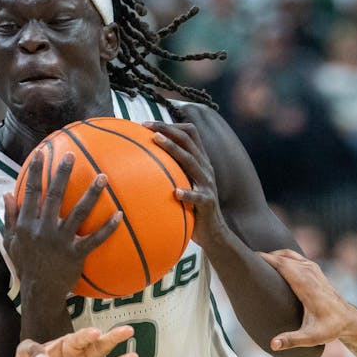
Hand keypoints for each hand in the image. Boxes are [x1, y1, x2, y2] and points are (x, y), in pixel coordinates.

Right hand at [3, 149, 119, 298]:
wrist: (39, 292)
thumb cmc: (26, 265)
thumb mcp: (10, 241)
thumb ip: (9, 217)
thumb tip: (6, 194)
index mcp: (27, 224)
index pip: (31, 192)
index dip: (35, 172)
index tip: (42, 153)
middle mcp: (43, 228)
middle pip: (54, 195)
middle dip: (62, 173)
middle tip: (72, 156)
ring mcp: (61, 241)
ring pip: (79, 212)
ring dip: (92, 193)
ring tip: (103, 177)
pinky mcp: (76, 254)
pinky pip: (95, 238)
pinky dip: (108, 227)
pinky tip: (119, 215)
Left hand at [143, 121, 227, 247]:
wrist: (213, 232)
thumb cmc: (192, 207)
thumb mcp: (184, 183)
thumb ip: (172, 170)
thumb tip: (143, 161)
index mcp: (200, 161)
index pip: (189, 133)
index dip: (170, 125)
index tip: (147, 124)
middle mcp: (205, 168)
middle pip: (188, 141)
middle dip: (168, 130)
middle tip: (146, 126)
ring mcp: (207, 184)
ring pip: (191, 161)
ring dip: (174, 149)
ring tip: (157, 141)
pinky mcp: (207, 202)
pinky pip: (197, 196)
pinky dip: (187, 193)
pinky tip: (176, 192)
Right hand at [258, 249, 356, 349]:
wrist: (348, 319)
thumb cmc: (330, 328)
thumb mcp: (311, 337)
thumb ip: (291, 340)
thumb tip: (273, 344)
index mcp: (306, 285)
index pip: (283, 264)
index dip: (265, 259)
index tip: (248, 259)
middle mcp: (309, 273)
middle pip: (282, 256)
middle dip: (264, 256)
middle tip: (244, 260)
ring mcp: (312, 269)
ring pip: (288, 254)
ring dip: (272, 255)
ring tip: (255, 262)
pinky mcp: (314, 269)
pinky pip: (294, 256)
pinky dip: (281, 256)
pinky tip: (272, 263)